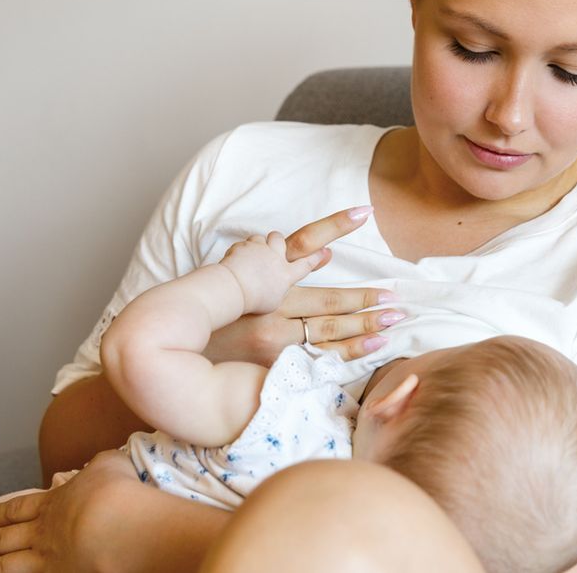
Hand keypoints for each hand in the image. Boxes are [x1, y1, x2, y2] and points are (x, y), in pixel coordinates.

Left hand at [0, 452, 137, 571]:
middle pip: (3, 539)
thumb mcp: (109, 464)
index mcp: (53, 502)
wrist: (118, 524)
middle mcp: (44, 530)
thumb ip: (100, 464)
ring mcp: (47, 557)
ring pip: (5, 565)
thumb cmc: (116, 491)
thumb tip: (99, 465)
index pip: (19, 508)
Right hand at [205, 206, 404, 363]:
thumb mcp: (241, 278)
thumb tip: (323, 253)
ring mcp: (274, 338)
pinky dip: (348, 352)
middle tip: (396, 297)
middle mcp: (271, 306)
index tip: (364, 211)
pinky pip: (320, 358)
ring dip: (366, 325)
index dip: (336, 226)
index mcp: (264, 277)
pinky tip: (373, 347)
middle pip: (329, 299)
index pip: (305, 243)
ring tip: (394, 318)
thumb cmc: (215, 316)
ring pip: (330, 329)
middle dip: (366, 298)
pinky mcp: (275, 364)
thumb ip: (281, 264)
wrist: (179, 356)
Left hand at [219, 232, 325, 314]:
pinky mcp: (242, 246)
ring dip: (257, 245)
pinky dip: (240, 251)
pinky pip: (243, 244)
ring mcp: (258, 250)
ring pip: (260, 238)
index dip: (316, 257)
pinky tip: (236, 261)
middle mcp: (275, 258)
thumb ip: (279, 292)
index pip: (306, 264)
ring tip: (251, 257)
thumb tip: (280, 291)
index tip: (324, 251)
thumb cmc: (253, 301)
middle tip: (272, 249)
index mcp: (286, 274)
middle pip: (280, 240)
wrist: (233, 289)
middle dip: (276, 241)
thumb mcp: (274, 304)